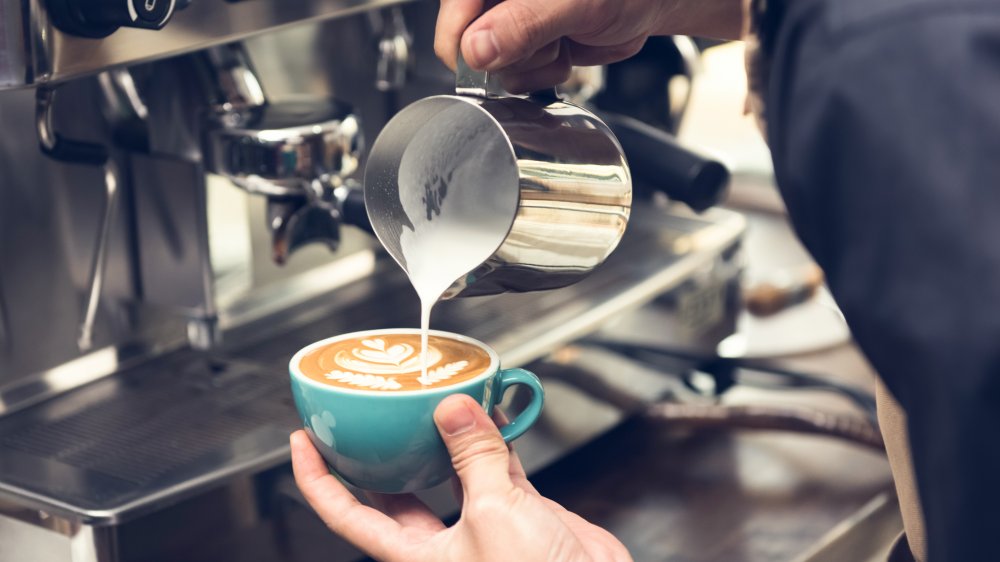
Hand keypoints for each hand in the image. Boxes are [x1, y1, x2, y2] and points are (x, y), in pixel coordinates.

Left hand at [291, 394, 631, 561]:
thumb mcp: (494, 513)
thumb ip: (473, 457)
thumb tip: (454, 410)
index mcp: (415, 554)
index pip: (347, 514)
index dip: (318, 479)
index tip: (303, 441)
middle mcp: (443, 541)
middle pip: (396, 487)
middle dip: (383, 447)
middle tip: (371, 408)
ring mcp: (482, 524)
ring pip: (450, 470)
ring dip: (447, 434)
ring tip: (435, 397)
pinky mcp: (519, 512)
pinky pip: (498, 466)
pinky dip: (496, 437)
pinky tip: (494, 411)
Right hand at [434, 0, 742, 92]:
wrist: (655, 0)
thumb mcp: (576, 3)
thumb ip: (523, 24)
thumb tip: (476, 50)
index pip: (452, 21)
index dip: (468, 47)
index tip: (495, 59)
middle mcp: (496, 1)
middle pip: (471, 51)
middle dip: (513, 57)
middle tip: (550, 40)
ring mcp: (509, 23)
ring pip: (495, 70)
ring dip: (534, 66)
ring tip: (564, 41)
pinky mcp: (527, 44)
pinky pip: (518, 77)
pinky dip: (545, 73)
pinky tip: (566, 51)